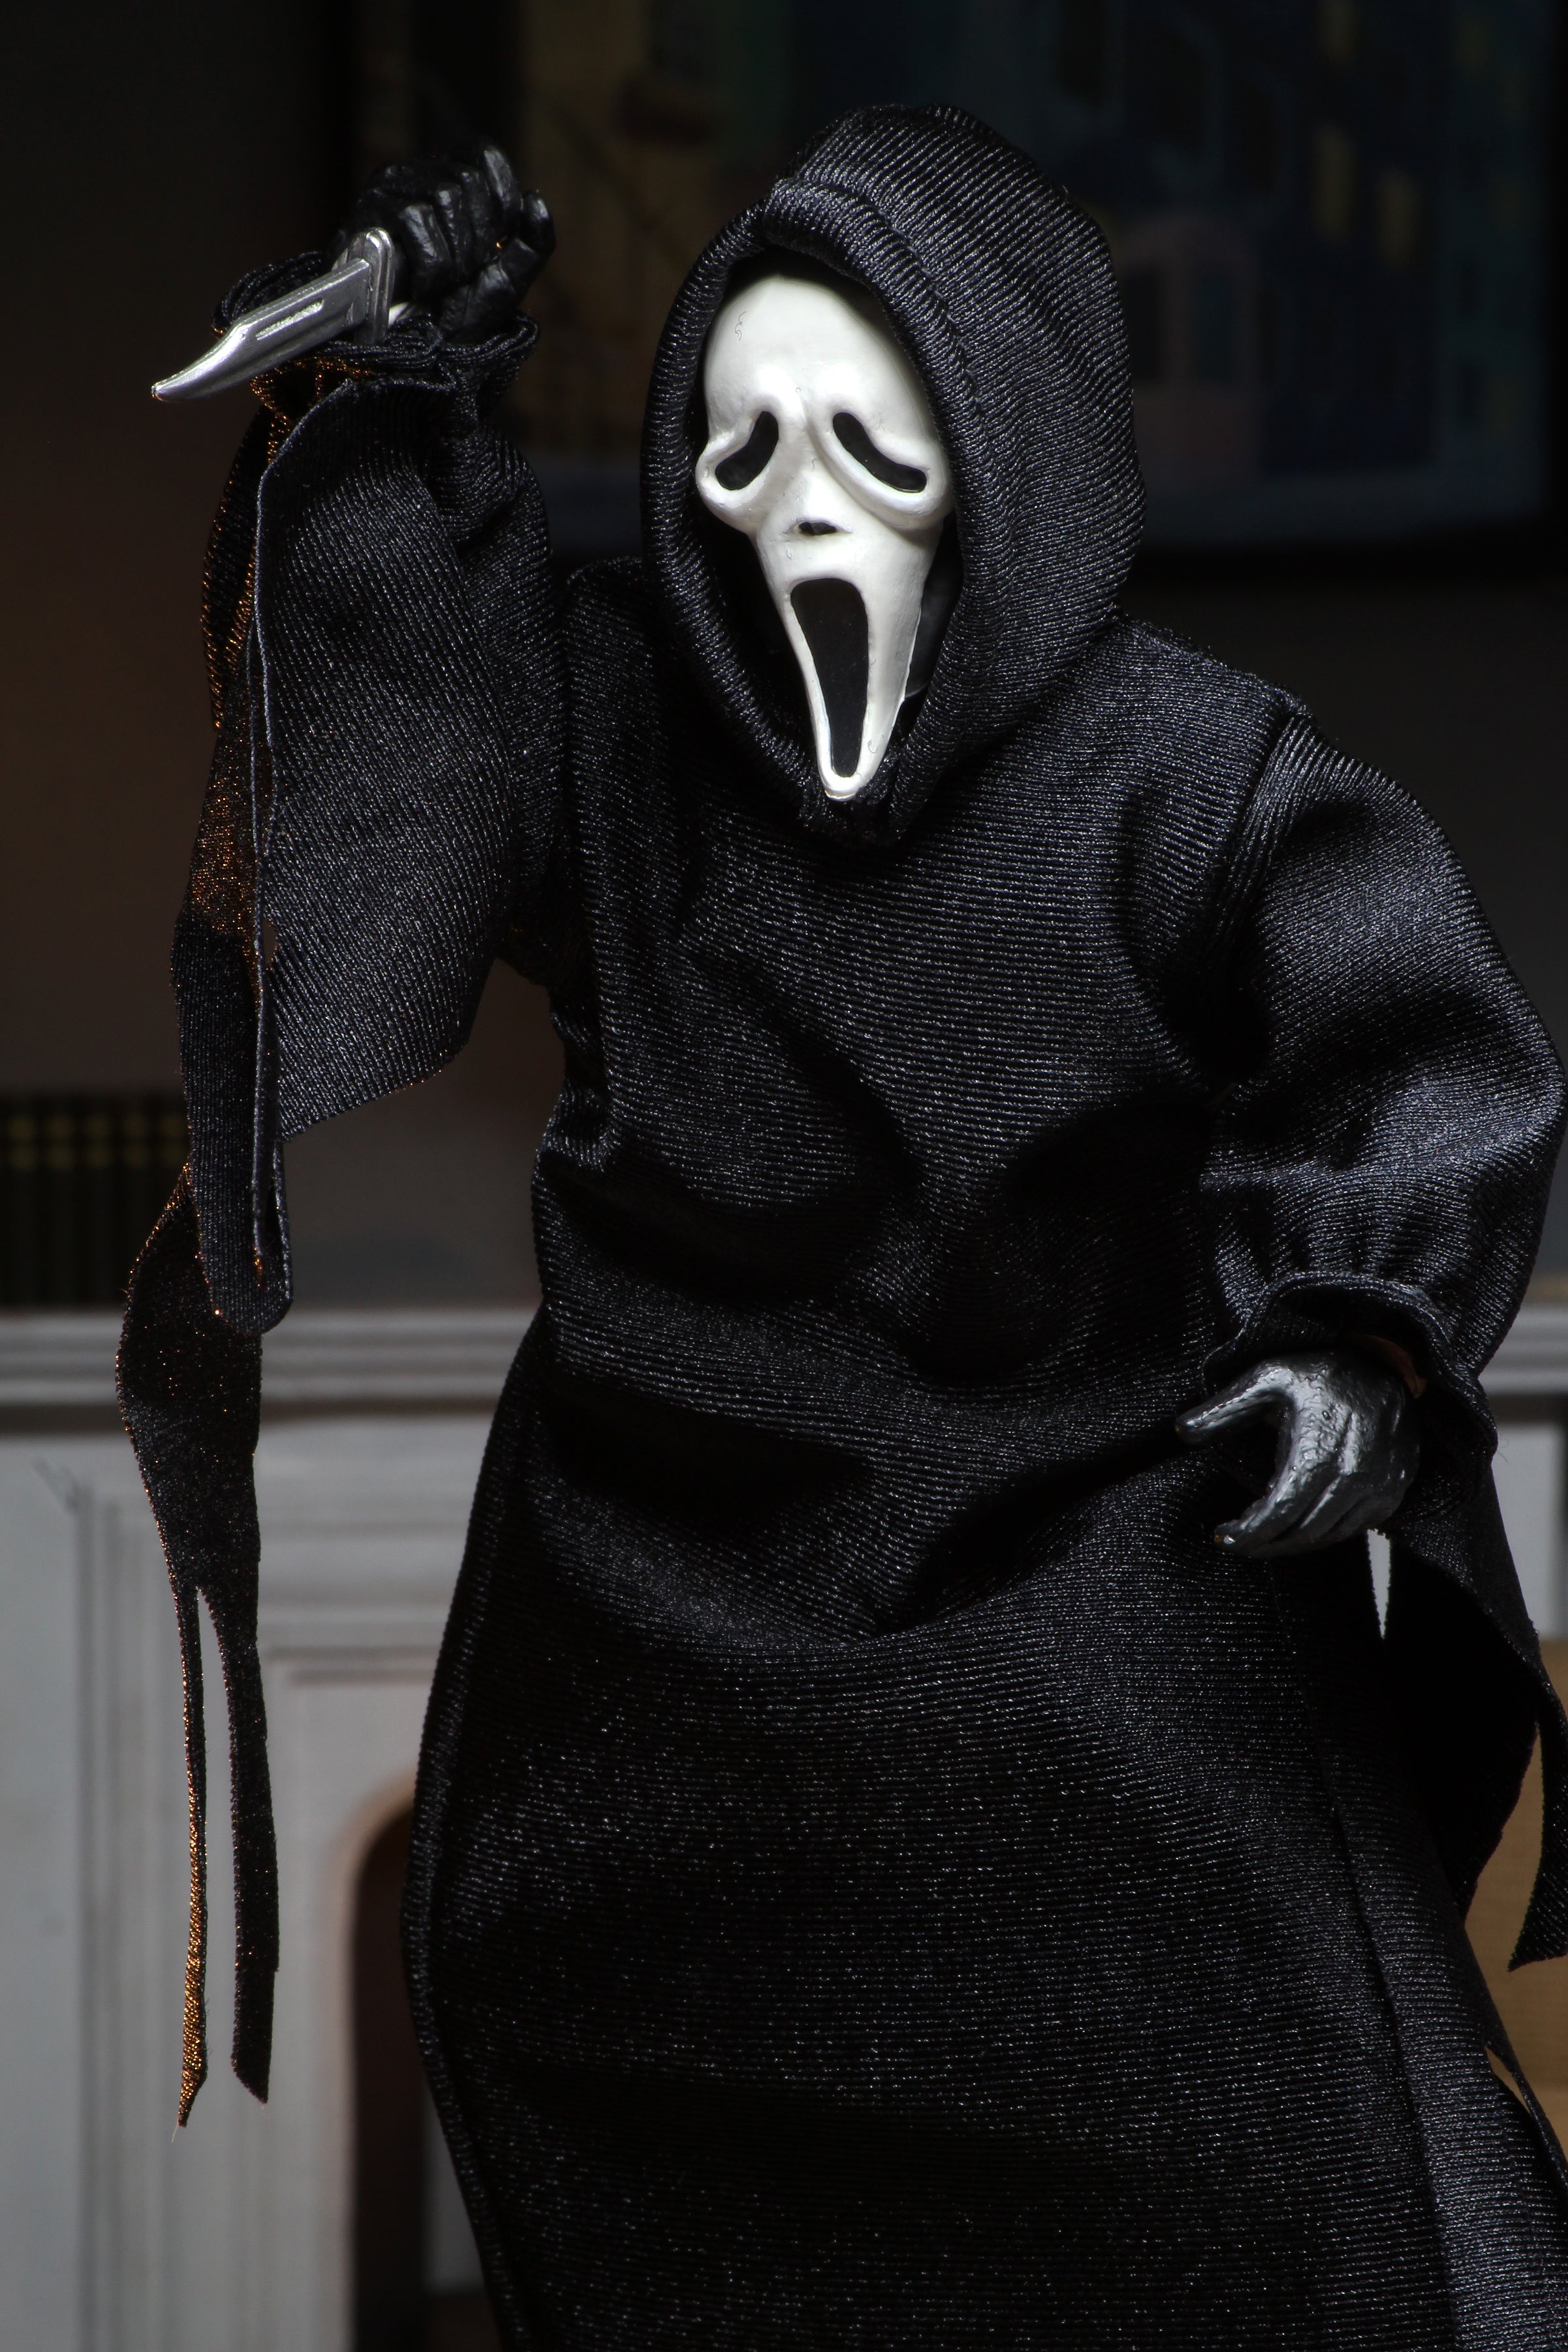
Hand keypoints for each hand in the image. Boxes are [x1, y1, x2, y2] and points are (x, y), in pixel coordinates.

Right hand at [337, 144, 554, 338]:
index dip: (500, 202)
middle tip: (460, 276)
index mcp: (454, 183)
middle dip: (477, 241)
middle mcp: (421, 176)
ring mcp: (391, 188)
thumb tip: (536, 199)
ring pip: (444, 197)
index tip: (491, 248)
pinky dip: (430, 267)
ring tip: (441, 285)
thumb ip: (533, 243)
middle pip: (468, 180)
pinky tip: (421, 288)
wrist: (416, 354)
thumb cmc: (457, 314)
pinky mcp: (369, 210)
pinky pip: (414, 220)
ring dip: (454, 257)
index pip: (485, 156)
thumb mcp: (507, 281)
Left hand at [1175, 1349, 1417, 1556]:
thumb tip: (1180, 1430)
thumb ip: (1223, 1408)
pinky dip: (1322, 1533)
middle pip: (1301, 1533)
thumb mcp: (1267, 1379)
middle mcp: (1352, 1477)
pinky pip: (1353, 1529)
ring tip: (1263, 1532)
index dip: (1247, 1533)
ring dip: (1290, 1542)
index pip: (1278, 1513)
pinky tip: (1299, 1520)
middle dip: (1264, 1544)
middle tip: (1238, 1539)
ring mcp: (1377, 1489)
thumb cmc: (1321, 1373)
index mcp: (1317, 1453)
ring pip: (1327, 1537)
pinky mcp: (1391, 1493)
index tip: (1223, 1536)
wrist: (1385, 1368)